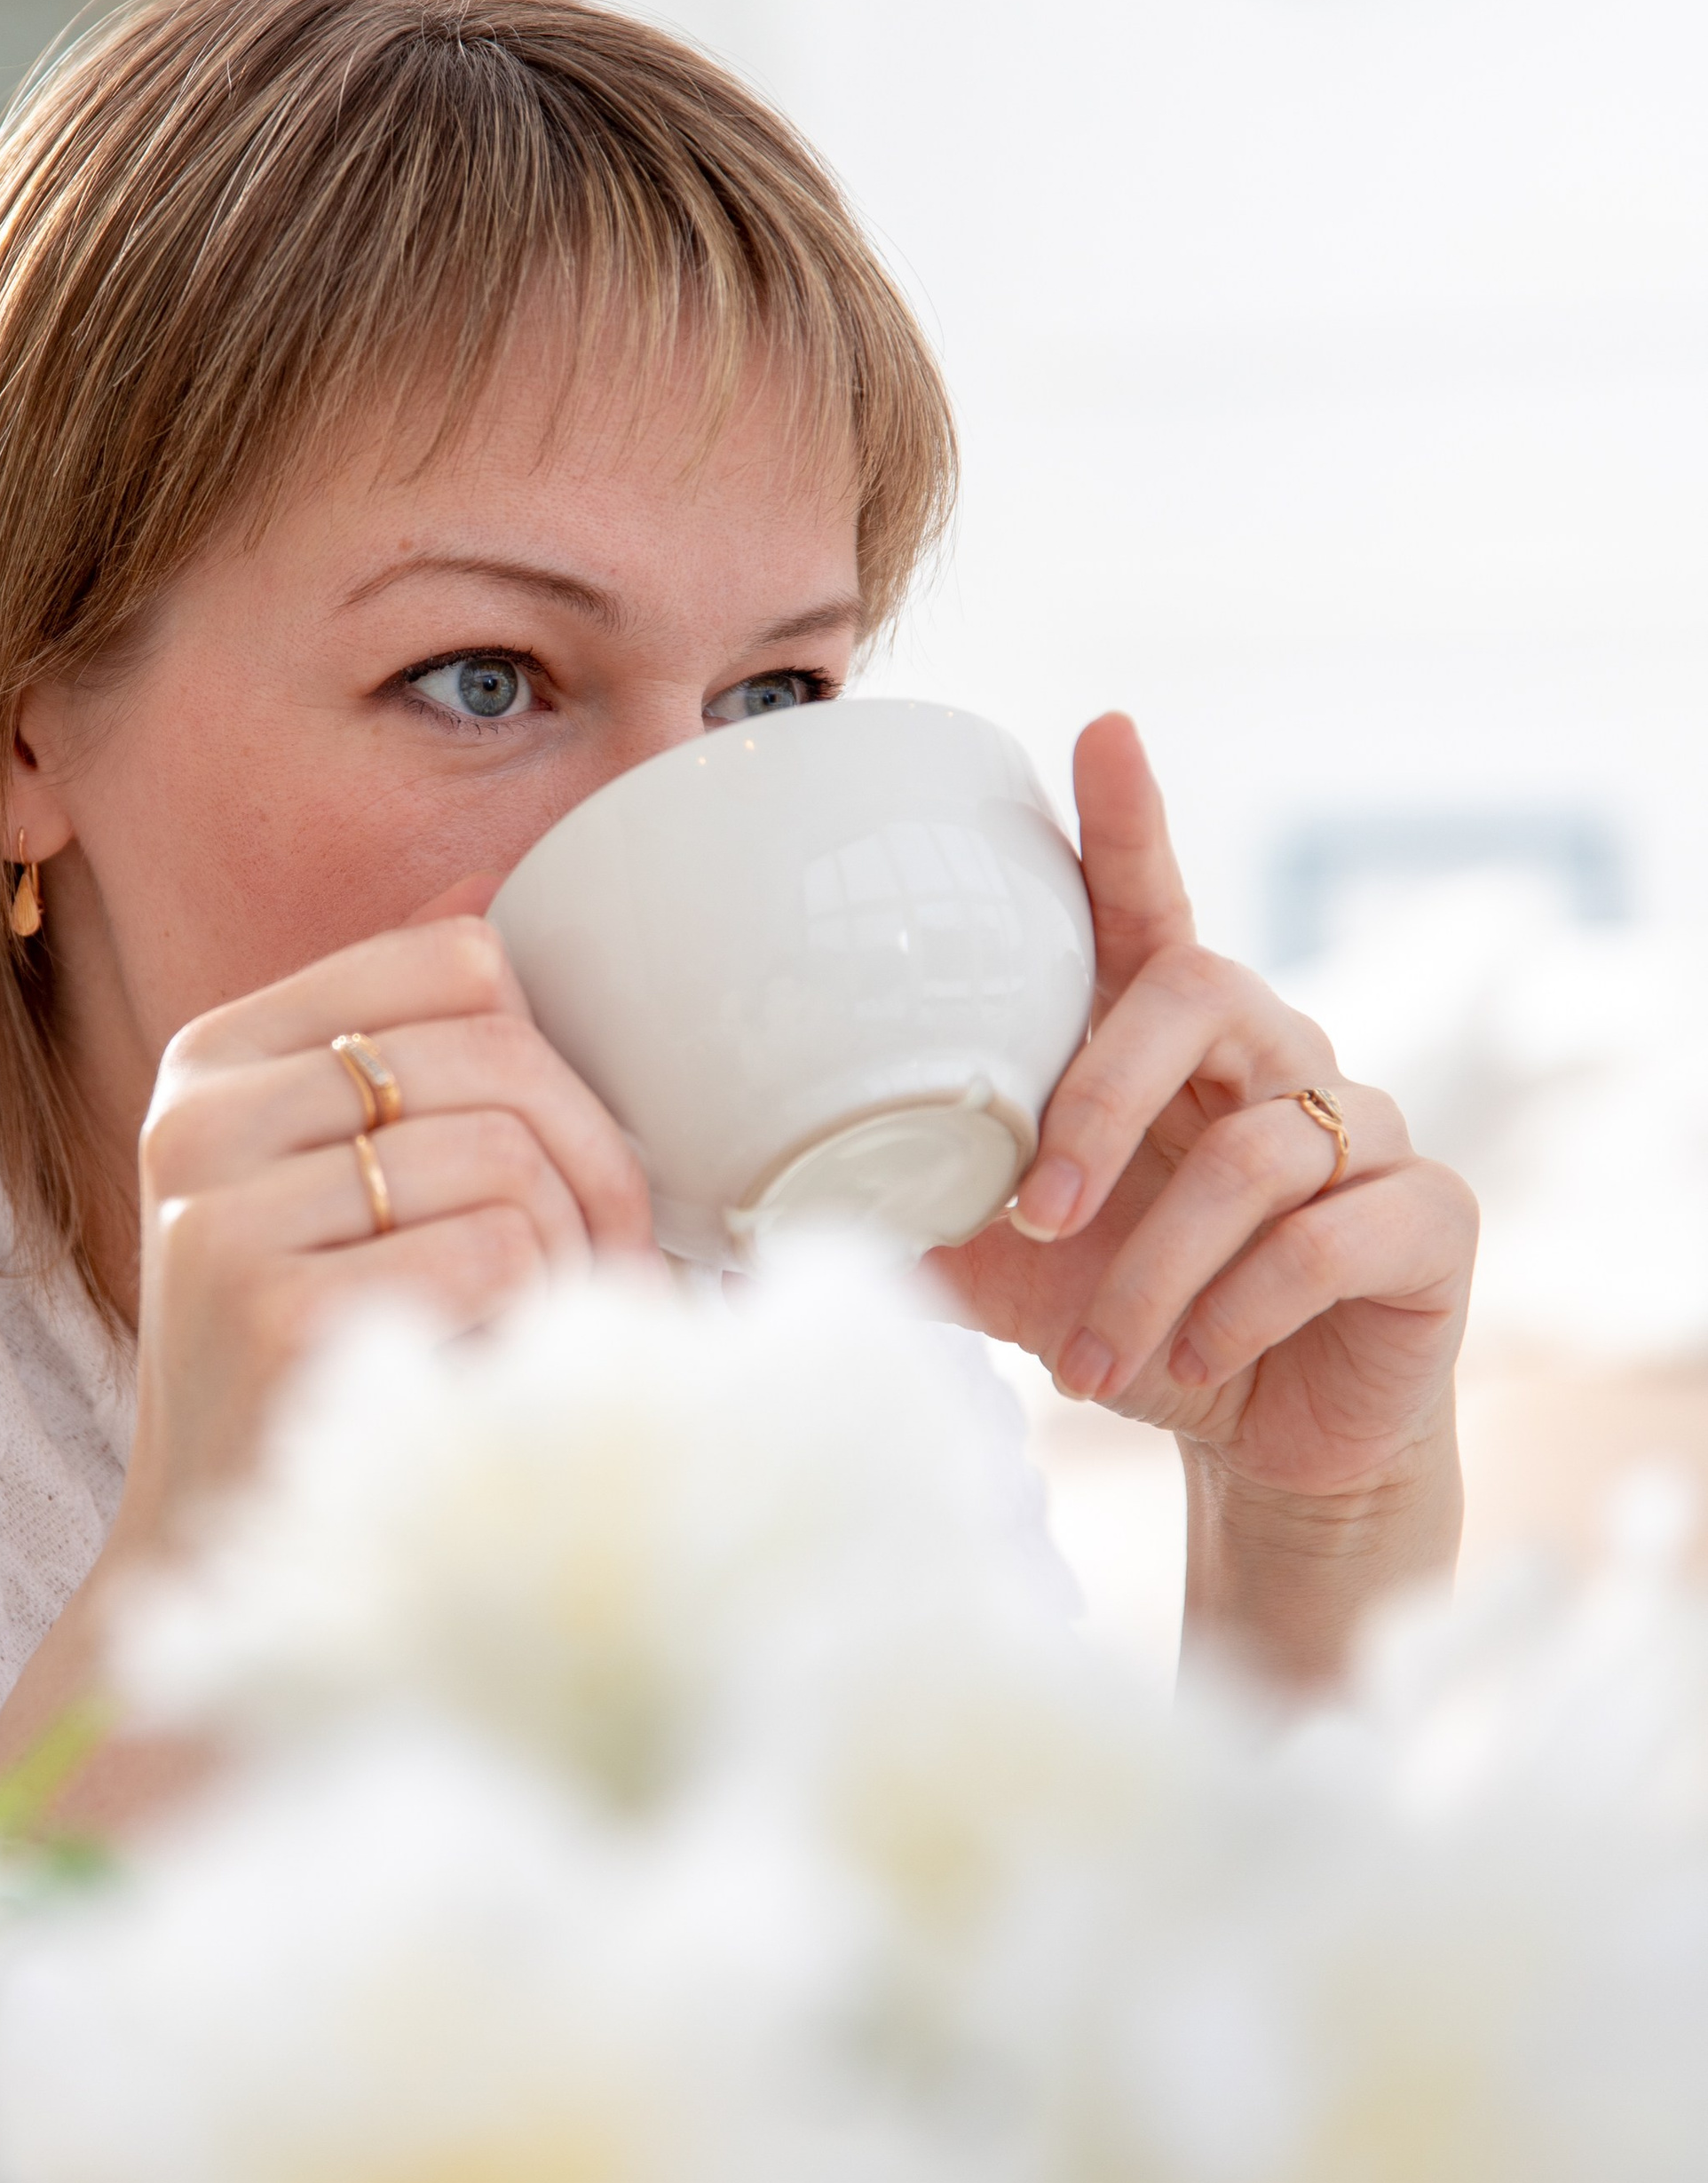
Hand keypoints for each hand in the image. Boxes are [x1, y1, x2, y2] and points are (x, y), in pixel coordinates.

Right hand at [117, 888, 654, 1537]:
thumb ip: (405, 1065)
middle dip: (595, 1166)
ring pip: (506, 1154)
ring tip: (537, 1324)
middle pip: (499, 1053)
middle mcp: (202, 1116)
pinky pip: (493, 1248)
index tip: (568, 1157)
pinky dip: (533, 1313)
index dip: (553, 1056)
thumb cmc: (312, 1356)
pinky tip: (491, 1362)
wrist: (225, 1538)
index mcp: (220, 1058)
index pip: (456, 959)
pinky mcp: (274, 1312)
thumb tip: (500, 895)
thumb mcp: (326, 1184)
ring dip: (566, 1256)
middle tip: (612, 1260)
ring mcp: (226, 1214)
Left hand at [934, 717, 1476, 1527]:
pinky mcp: (1430, 1217)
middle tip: (1037, 1214)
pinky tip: (1193, 1362)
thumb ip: (922, 1219)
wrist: (1268, 1448)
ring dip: (1151, 1275)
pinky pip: (1328, 1241)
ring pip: (1255, 1158)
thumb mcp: (1009, 1274)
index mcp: (1174, 1051)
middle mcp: (1278, 1059)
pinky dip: (1238, 1312)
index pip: (1154, 909)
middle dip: (1102, 1104)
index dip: (1130, 825)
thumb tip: (753, 1208)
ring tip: (1091, 1364)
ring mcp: (1365, 1132)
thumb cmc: (1141, 1324)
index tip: (1102, 734)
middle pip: (1202, 991)